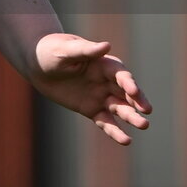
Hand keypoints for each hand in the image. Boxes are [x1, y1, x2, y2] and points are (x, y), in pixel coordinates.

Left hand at [30, 33, 150, 145]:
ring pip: (120, 108)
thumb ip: (86, 50)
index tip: (134, 91)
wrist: (38, 65)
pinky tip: (126, 140)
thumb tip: (106, 46)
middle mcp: (106, 80)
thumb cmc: (53, 50)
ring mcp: (100, 96)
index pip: (120, 74)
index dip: (128, 82)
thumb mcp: (67, 49)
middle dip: (137, 101)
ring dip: (132, 117)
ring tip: (144, 125)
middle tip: (147, 111)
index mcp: (103, 63)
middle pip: (126, 92)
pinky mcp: (91, 109)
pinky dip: (115, 131)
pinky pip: (105, 122)